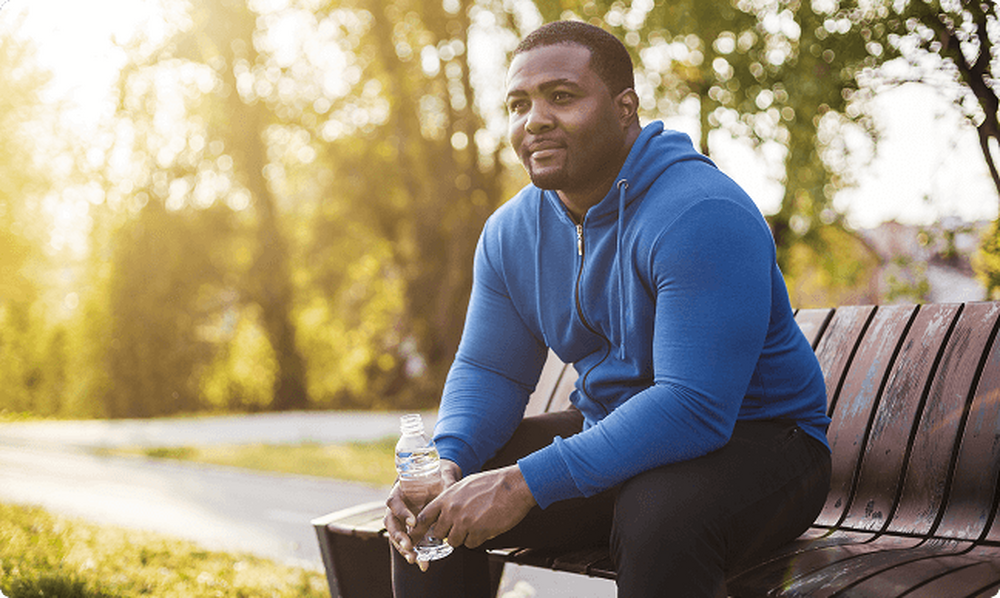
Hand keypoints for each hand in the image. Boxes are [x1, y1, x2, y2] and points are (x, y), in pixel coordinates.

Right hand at [385, 459, 460, 570]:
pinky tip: (422, 563)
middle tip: (409, 546)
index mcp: (400, 492)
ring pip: (396, 536)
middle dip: (398, 536)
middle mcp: (396, 508)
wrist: (439, 482)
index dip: (401, 513)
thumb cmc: (437, 478)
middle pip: (391, 523)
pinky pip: (407, 543)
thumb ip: (445, 483)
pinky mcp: (409, 531)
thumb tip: (452, 488)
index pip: (393, 502)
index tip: (413, 522)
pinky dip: (413, 553)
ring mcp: (401, 521)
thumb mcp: (441, 478)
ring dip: (403, 549)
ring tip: (414, 559)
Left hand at [411, 464, 535, 550]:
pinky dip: (477, 539)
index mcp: (447, 497)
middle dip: (448, 532)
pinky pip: (471, 544)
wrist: (513, 486)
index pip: (424, 517)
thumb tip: (445, 510)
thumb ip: (452, 498)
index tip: (416, 534)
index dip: (419, 528)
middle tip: (460, 526)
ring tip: (476, 525)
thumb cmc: (492, 483)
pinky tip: (486, 527)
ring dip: (464, 537)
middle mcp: (453, 510)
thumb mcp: (465, 485)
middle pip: (439, 533)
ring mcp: (465, 522)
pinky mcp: (478, 532)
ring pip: (454, 542)